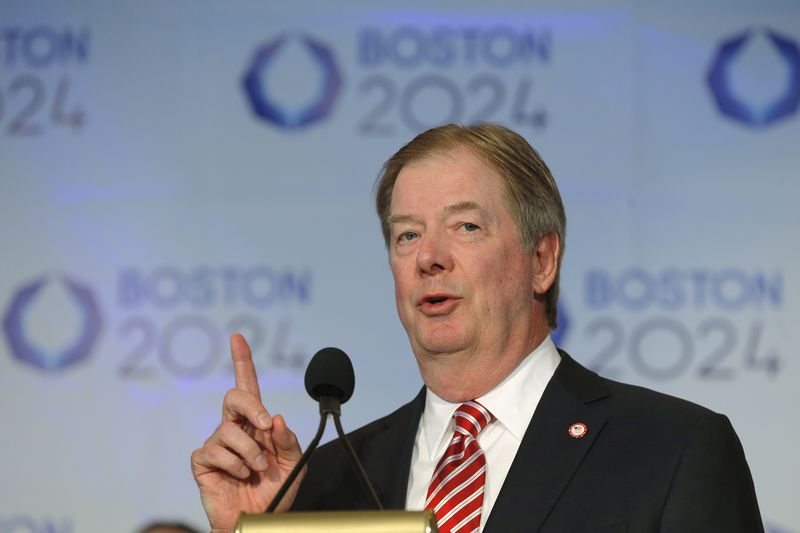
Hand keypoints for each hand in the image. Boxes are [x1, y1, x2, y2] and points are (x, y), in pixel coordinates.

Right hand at [191, 333, 303, 531]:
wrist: (259, 521)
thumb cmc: (275, 491)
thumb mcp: (294, 463)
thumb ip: (288, 440)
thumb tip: (275, 418)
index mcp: (256, 423)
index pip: (247, 387)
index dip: (242, 361)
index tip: (237, 338)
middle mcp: (234, 428)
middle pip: (233, 397)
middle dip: (250, 406)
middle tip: (265, 426)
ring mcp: (217, 443)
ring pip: (230, 431)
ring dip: (250, 452)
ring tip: (257, 470)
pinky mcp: (203, 461)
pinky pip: (216, 451)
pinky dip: (234, 464)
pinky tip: (240, 475)